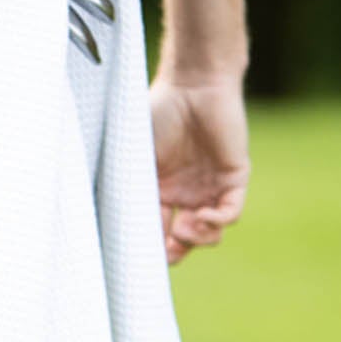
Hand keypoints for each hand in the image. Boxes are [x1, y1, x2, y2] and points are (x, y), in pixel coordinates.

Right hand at [147, 73, 249, 264]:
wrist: (194, 83)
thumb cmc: (159, 111)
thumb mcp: (135, 153)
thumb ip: (128, 184)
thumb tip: (107, 220)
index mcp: (159, 187)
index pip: (156, 227)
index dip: (150, 246)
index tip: (139, 257)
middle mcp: (185, 192)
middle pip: (183, 238)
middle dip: (175, 252)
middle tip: (165, 255)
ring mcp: (210, 186)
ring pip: (210, 232)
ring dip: (197, 239)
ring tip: (183, 230)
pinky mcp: (234, 177)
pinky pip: (230, 211)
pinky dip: (217, 221)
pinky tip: (202, 215)